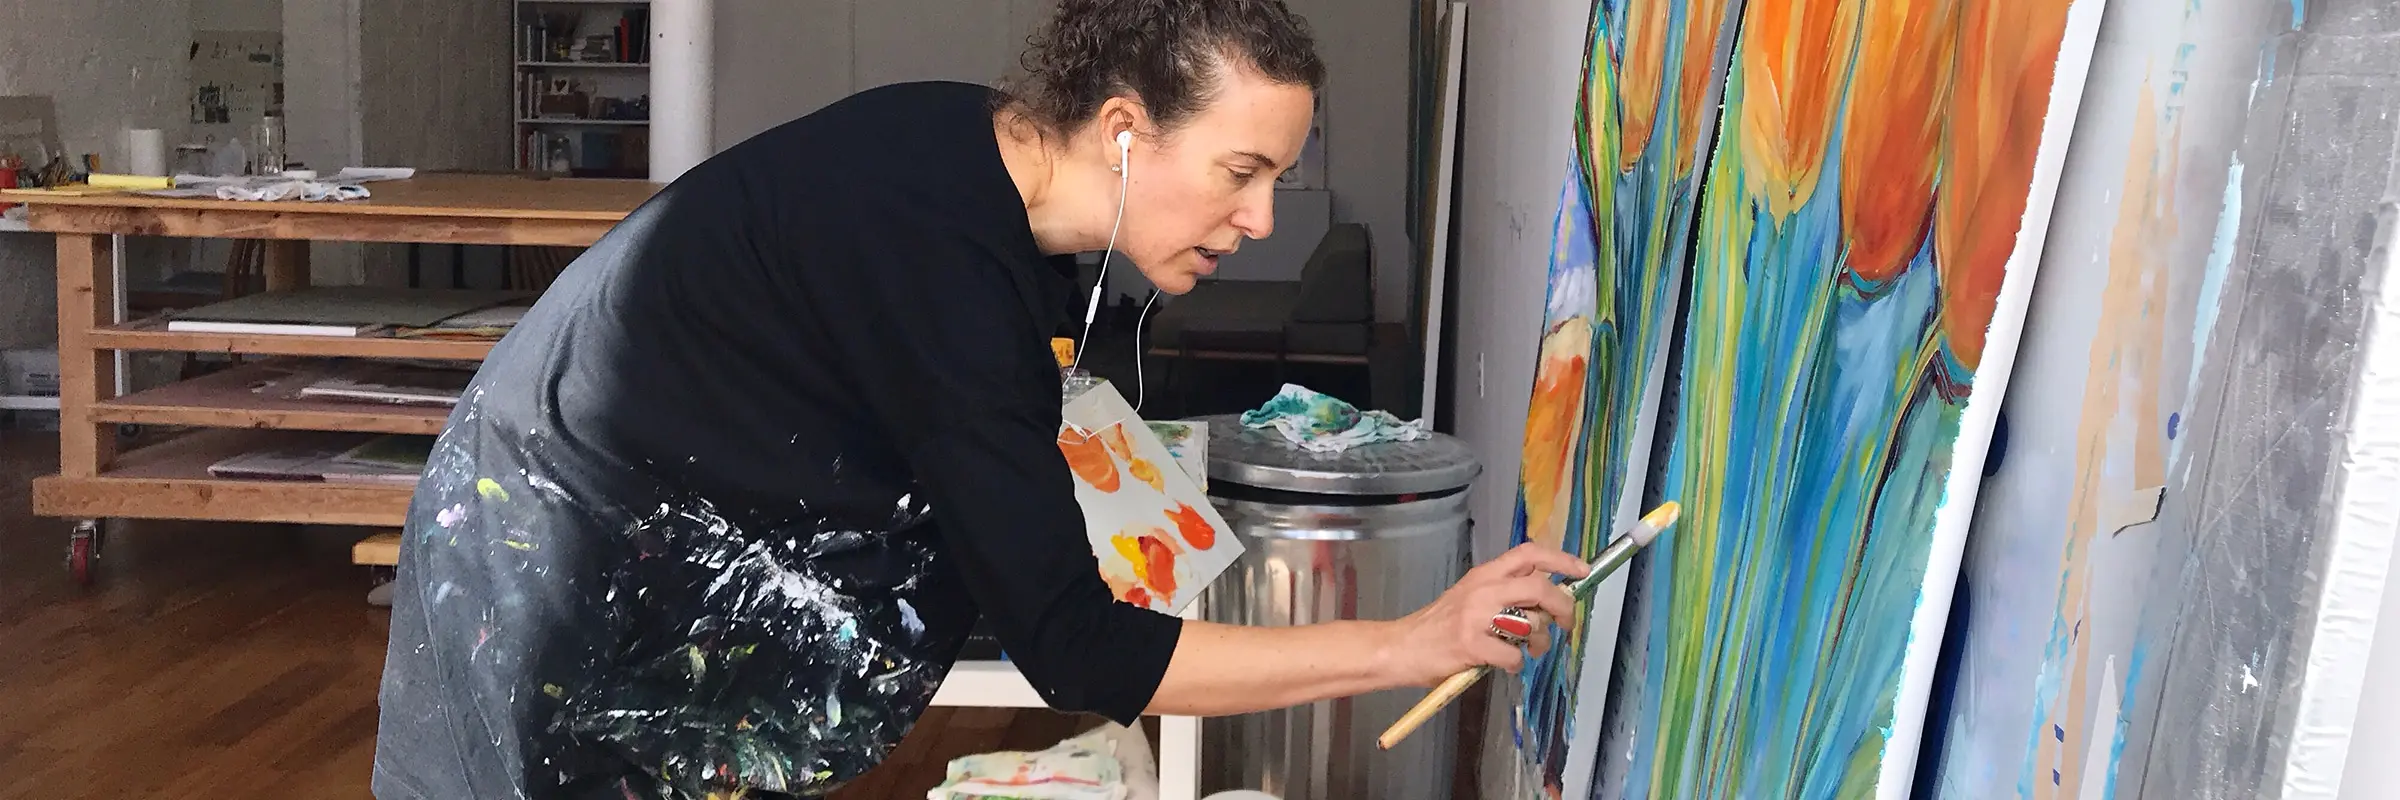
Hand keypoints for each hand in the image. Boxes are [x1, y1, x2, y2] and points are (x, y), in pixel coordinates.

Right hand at [1376, 542, 1590, 687]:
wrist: (1402, 647)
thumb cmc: (1440, 626)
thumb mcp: (1471, 597)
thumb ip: (1504, 593)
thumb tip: (1548, 599)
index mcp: (1484, 574)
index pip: (1529, 553)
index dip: (1561, 560)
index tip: (1582, 572)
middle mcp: (1482, 589)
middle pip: (1539, 588)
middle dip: (1563, 608)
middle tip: (1566, 625)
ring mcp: (1476, 617)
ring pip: (1531, 624)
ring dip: (1539, 642)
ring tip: (1528, 651)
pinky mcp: (1471, 645)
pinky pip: (1513, 655)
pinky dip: (1516, 664)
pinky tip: (1504, 664)